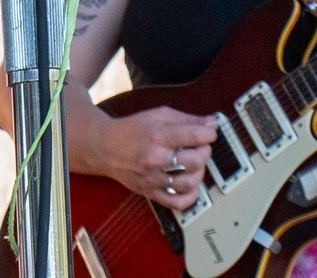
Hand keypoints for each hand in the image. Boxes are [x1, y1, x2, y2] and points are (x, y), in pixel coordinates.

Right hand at [83, 106, 217, 210]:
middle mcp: (156, 158)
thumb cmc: (131, 130)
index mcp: (158, 136)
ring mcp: (154, 178)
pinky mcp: (151, 192)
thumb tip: (211, 122)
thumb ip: (186, 119)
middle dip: (205, 152)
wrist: (105, 147)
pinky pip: (177, 202)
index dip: (209, 134)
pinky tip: (190, 185)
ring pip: (190, 182)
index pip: (194, 136)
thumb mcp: (157, 115)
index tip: (209, 133)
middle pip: (195, 160)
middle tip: (201, 147)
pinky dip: (190, 197)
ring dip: (199, 172)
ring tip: (194, 164)